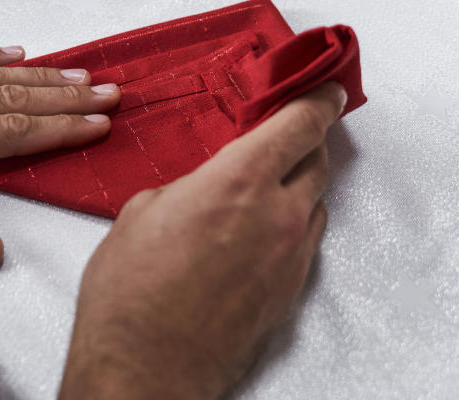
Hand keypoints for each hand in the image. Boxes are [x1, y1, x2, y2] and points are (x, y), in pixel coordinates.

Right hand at [59, 82, 346, 399]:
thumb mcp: (144, 211)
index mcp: (240, 180)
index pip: (301, 124)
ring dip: (300, 186)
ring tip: (269, 186)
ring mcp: (291, 257)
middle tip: (292, 132)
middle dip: (308, 141)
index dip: (319, 100)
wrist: (144, 369)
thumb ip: (191, 184)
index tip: (327, 88)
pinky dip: (293, 225)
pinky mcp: (291, 293)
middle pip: (318, 160)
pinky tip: (262, 231)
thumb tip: (206, 186)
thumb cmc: (131, 294)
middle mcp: (278, 214)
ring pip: (316, 202)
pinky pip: (306, 242)